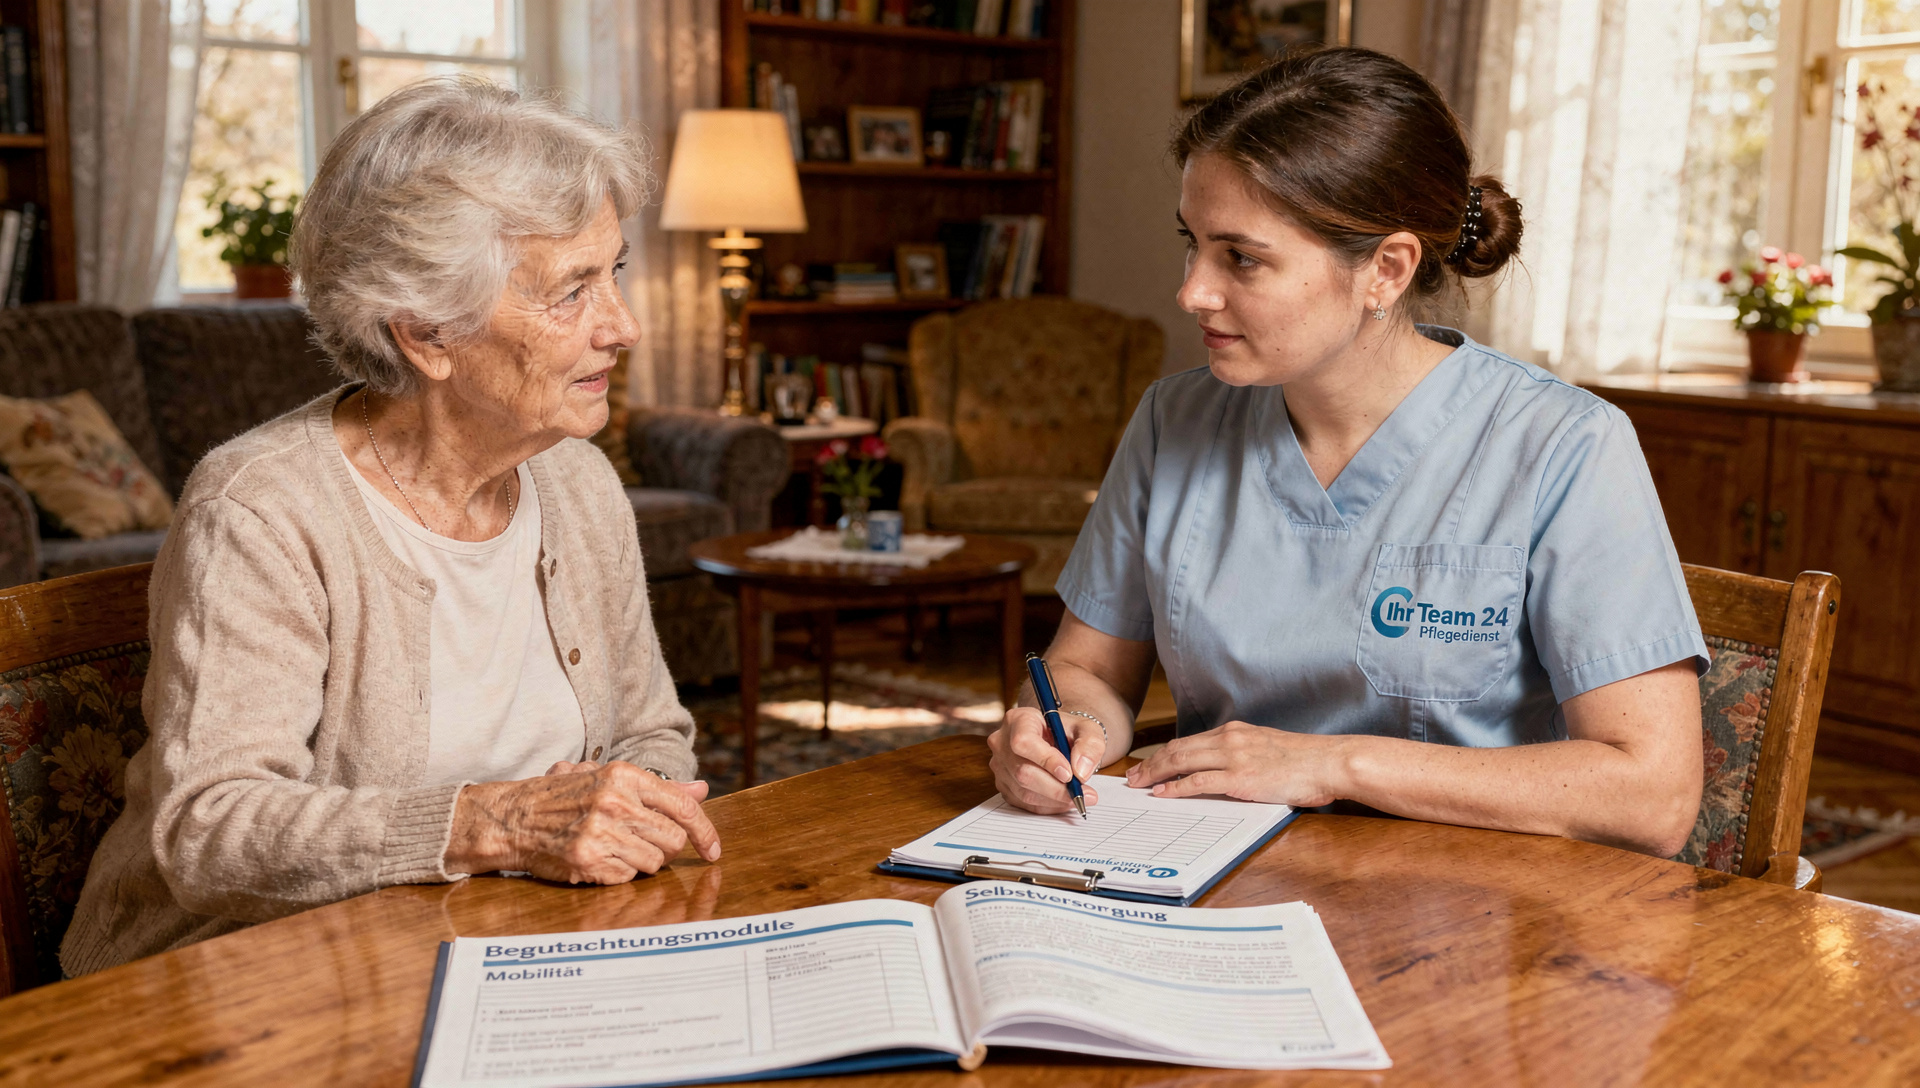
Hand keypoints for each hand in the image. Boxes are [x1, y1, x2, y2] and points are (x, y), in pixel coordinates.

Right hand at [447, 762, 720, 883]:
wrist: (511, 817)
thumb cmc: (563, 797)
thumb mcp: (607, 778)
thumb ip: (658, 786)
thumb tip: (700, 790)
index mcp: (624, 776)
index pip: (683, 807)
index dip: (706, 831)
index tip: (713, 850)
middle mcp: (616, 802)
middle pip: (674, 840)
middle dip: (668, 848)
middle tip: (646, 844)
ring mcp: (601, 833)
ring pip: (654, 862)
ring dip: (643, 862)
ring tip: (617, 848)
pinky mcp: (588, 860)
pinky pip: (628, 877)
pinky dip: (620, 873)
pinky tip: (600, 859)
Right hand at [988, 706, 1105, 813]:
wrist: (1058, 740)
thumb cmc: (1068, 732)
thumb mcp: (1087, 729)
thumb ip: (1090, 745)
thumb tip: (1081, 771)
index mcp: (1018, 720)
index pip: (1023, 741)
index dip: (1045, 760)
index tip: (1069, 774)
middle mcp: (1002, 742)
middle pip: (1023, 771)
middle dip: (1055, 788)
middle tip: (1081, 793)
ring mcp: (1000, 766)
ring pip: (1024, 791)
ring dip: (1054, 799)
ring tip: (1078, 797)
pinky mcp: (1004, 785)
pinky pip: (1024, 803)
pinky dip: (1048, 805)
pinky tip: (1063, 800)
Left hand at [1124, 721, 1347, 806]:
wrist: (1328, 762)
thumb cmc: (1304, 760)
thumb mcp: (1266, 749)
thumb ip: (1242, 754)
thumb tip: (1223, 771)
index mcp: (1235, 732)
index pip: (1188, 741)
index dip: (1164, 754)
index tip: (1148, 765)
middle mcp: (1229, 739)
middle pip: (1177, 749)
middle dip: (1151, 764)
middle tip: (1132, 777)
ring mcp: (1234, 756)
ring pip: (1182, 762)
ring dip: (1156, 774)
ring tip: (1139, 785)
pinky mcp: (1240, 776)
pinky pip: (1199, 781)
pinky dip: (1176, 787)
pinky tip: (1163, 793)